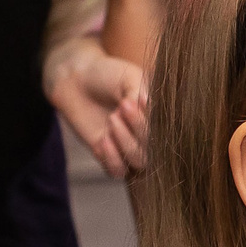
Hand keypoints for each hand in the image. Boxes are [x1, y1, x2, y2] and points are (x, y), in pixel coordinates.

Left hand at [46, 43, 149, 177]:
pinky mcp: (108, 156)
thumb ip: (141, 93)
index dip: (156, 121)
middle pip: (156, 149)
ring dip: (126, 142)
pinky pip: (118, 171)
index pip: (168, 130)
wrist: (77, 79)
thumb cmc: (107, 75)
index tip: (140, 100)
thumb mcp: (129, 78)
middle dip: (140, 128)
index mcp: (159, 116)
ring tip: (112, 118)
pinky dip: (113, 158)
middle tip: (122, 106)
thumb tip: (150, 104)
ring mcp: (129, 147)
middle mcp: (148, 135)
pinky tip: (104, 139)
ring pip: (139, 161)